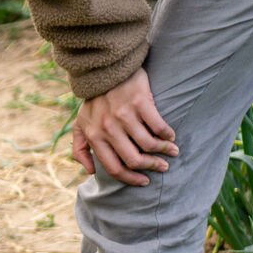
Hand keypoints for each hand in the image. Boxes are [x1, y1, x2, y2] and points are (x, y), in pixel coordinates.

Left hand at [71, 68, 177, 185]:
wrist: (105, 71)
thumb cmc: (94, 101)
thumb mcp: (80, 125)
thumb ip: (80, 149)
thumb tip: (91, 172)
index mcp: (94, 137)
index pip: (114, 168)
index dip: (130, 179)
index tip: (144, 181)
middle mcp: (108, 129)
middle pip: (134, 159)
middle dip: (151, 167)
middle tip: (162, 167)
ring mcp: (124, 115)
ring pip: (148, 144)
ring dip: (163, 151)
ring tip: (172, 151)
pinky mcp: (140, 102)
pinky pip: (158, 125)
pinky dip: (167, 134)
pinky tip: (171, 136)